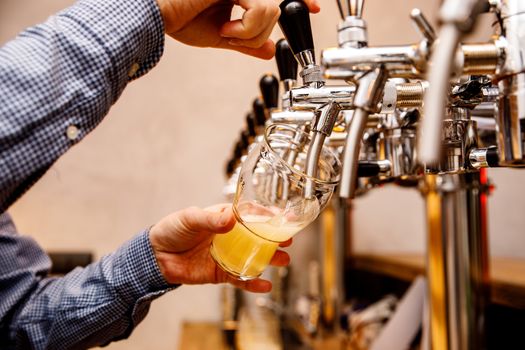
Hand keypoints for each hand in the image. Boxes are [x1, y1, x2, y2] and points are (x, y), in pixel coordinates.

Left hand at [149, 204, 291, 291]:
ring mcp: (227, 255)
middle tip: (288, 240)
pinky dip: (253, 284)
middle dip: (274, 239)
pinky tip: (266, 285)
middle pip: (257, 237)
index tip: (284, 216)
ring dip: (270, 260)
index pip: (250, 215)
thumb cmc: (172, 230)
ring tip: (284, 261)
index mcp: (223, 218)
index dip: (267, 216)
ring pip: (254, 258)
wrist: (155, 257)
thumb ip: (211, 219)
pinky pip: (240, 279)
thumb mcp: (190, 218)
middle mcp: (229, 237)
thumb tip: (231, 218)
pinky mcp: (221, 273)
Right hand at [156, 0, 320, 58]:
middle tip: (235, 38)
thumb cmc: (179, 20)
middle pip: (279, 6)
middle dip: (261, 32)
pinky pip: (261, 9)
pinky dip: (246, 29)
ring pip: (273, 10)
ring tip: (227, 33)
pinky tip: (225, 29)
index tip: (314, 7)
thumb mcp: (221, 36)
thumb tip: (269, 50)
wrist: (157, 16)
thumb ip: (247, 42)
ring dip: (251, 34)